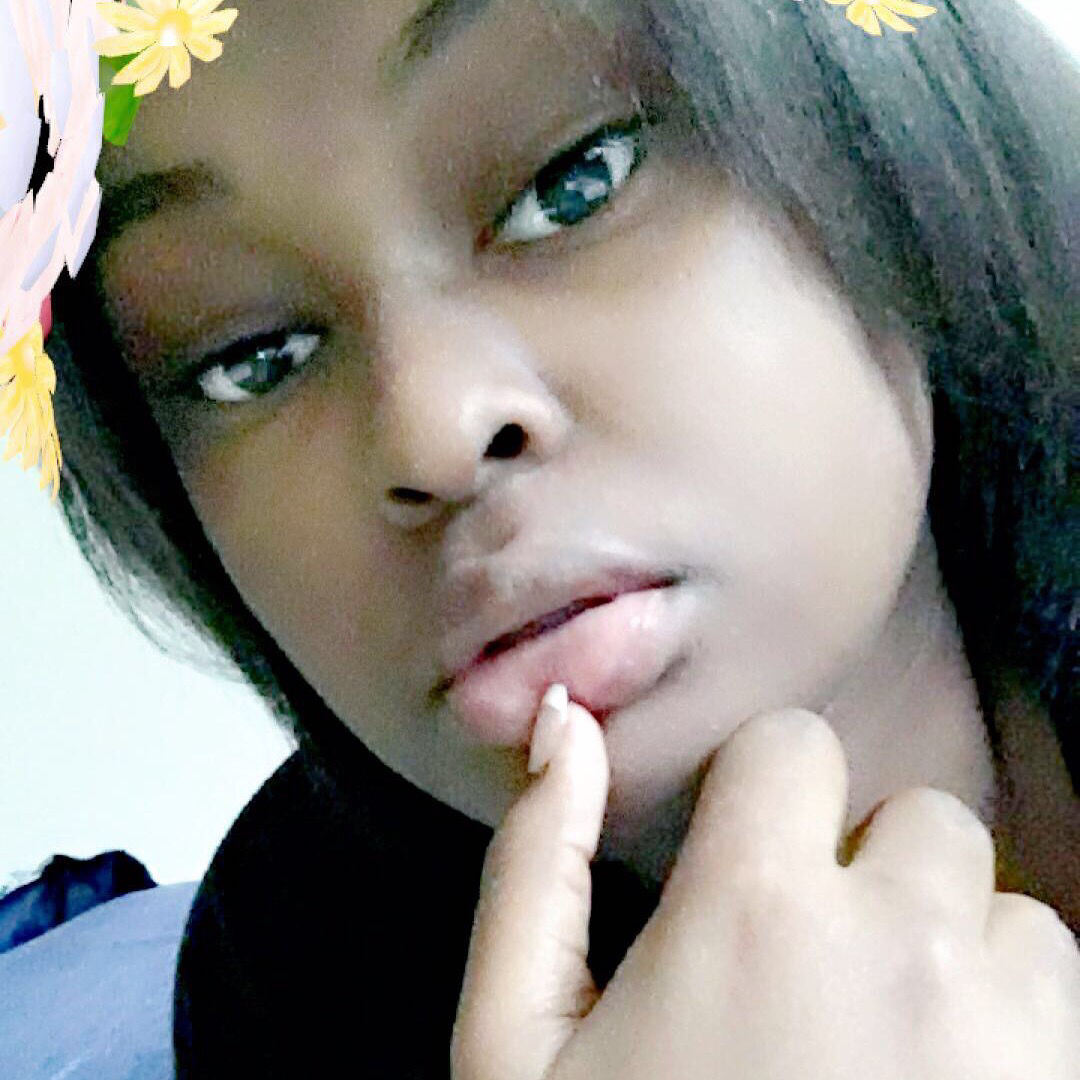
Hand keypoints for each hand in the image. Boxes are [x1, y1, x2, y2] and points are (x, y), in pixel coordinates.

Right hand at [451, 701, 1079, 1079]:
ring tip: (890, 1045)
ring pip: (1010, 913)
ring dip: (957, 954)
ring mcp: (1014, 1036)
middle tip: (816, 975)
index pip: (797, 746)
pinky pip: (1066, 1005)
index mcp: (755, 910)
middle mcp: (903, 947)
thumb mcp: (515, 1046)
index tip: (744, 864)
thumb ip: (535, 864)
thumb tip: (565, 717)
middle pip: (921, 819)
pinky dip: (1019, 1029)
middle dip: (871, 873)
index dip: (764, 795)